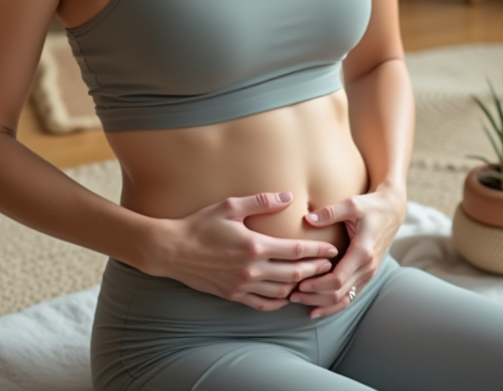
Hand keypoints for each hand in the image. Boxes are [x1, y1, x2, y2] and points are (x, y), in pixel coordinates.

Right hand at [150, 191, 339, 311]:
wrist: (171, 250)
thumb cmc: (200, 225)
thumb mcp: (230, 207)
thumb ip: (261, 202)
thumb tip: (287, 197)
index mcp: (254, 245)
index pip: (296, 251)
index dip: (317, 251)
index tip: (331, 249)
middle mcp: (251, 269)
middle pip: (294, 273)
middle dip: (315, 269)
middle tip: (329, 265)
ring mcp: (242, 285)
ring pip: (281, 292)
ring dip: (298, 286)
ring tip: (310, 279)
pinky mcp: (233, 295)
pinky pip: (262, 304)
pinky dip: (278, 301)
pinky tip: (285, 296)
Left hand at [290, 183, 407, 318]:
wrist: (392, 211)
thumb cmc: (371, 207)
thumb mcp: (352, 204)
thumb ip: (330, 212)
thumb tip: (308, 218)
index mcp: (363, 252)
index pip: (338, 279)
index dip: (317, 285)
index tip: (299, 284)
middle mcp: (367, 267)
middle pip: (339, 294)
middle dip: (314, 297)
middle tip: (292, 295)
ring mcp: (368, 274)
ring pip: (345, 299)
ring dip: (322, 304)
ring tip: (300, 302)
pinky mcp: (366, 275)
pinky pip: (350, 296)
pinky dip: (334, 305)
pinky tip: (317, 308)